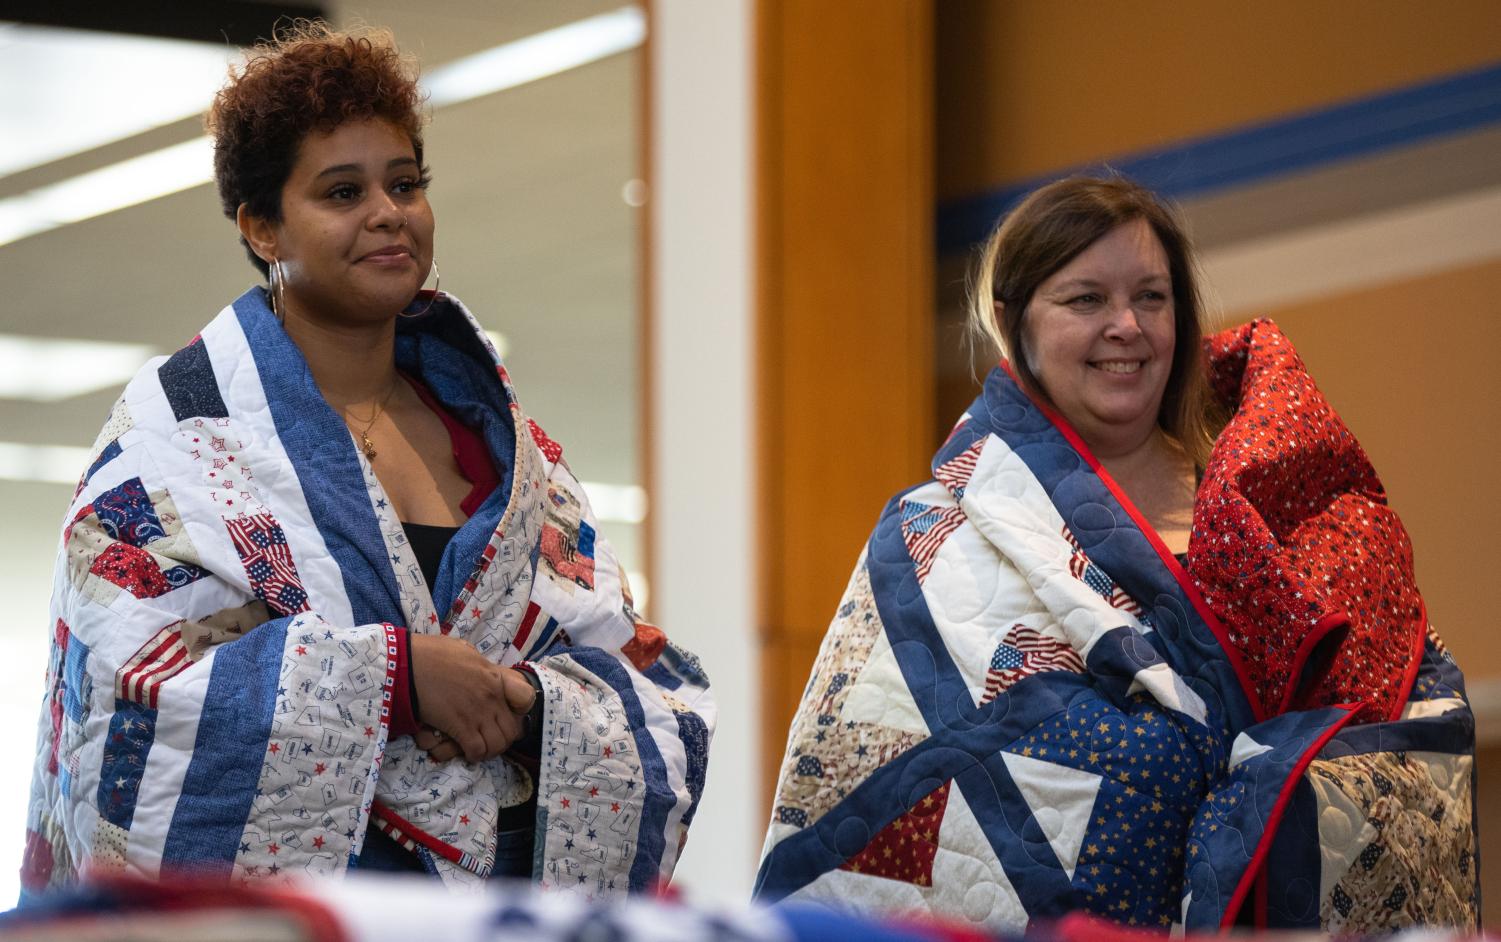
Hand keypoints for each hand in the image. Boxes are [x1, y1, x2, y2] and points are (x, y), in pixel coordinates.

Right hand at [408, 634, 536, 763]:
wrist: (408, 664)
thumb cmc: (431, 653)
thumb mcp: (463, 650)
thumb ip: (476, 662)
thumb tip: (478, 665)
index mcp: (494, 677)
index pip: (526, 698)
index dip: (519, 710)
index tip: (505, 715)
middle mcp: (491, 697)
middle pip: (512, 729)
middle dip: (503, 738)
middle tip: (489, 739)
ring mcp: (477, 713)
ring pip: (497, 744)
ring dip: (489, 750)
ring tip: (479, 749)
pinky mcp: (460, 726)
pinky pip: (477, 750)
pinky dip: (473, 755)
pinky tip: (466, 752)